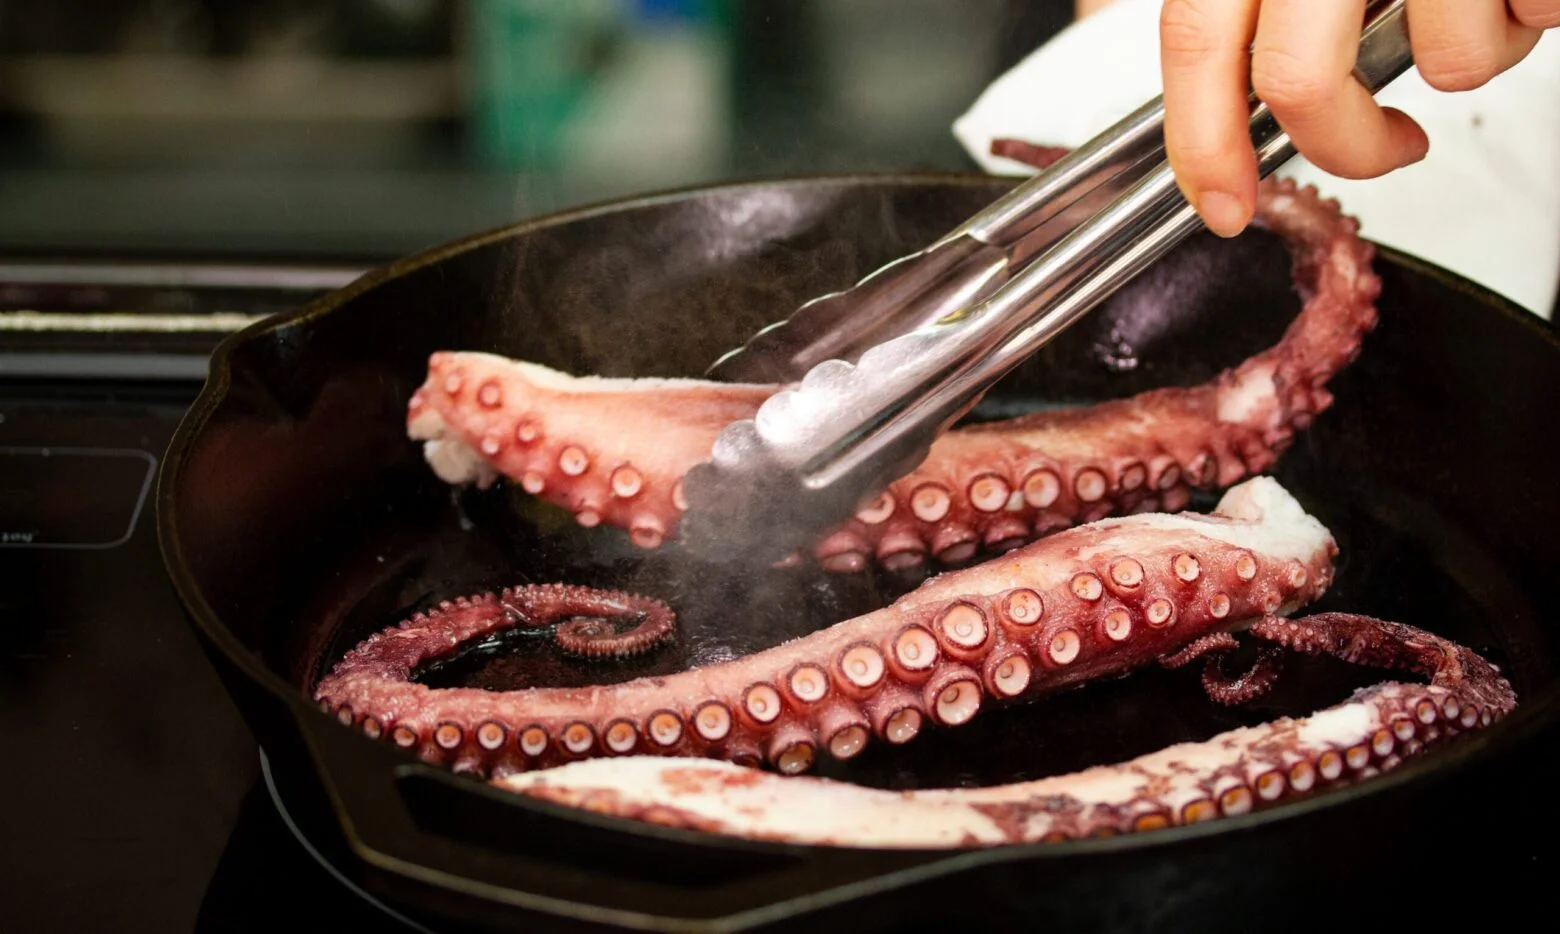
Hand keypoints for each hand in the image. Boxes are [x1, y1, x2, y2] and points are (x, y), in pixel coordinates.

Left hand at [1159, 0, 1559, 236]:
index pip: (1198, 37)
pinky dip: (1533, 16)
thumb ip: (1264, 5)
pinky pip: (1531, 17)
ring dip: (1474, 58)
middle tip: (1383, 147)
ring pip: (1445, 62)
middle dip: (1344, 145)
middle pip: (1300, 79)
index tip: (1225, 205)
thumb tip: (1230, 113)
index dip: (1202, 140)